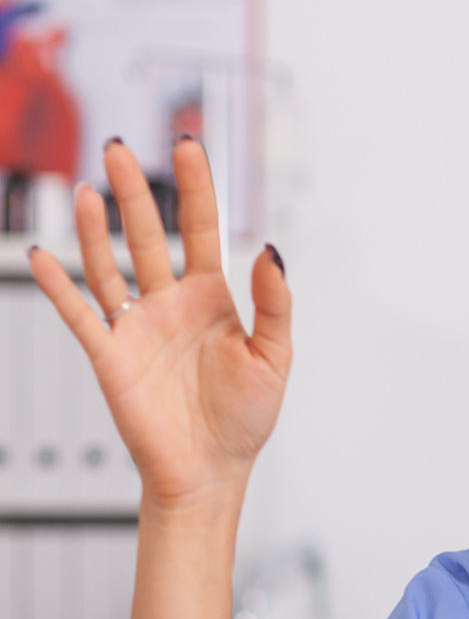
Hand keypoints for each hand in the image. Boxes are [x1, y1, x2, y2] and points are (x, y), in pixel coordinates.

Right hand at [28, 136, 291, 513]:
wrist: (210, 471)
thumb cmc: (244, 419)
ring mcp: (137, 326)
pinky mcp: (111, 356)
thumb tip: (271, 252)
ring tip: (89, 189)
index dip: (195, 188)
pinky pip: (81, 314)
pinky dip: (60, 285)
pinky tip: (44, 255)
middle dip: (134, 192)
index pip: (201, 228)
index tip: (188, 146)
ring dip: (96, 228)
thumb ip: (275, 304)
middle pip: (147, 234)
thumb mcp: (275, 358)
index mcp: (212, 297)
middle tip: (119, 149)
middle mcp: (170, 303)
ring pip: (109, 265)